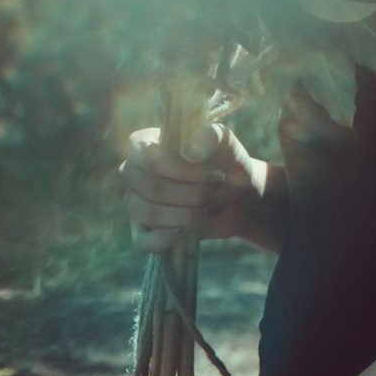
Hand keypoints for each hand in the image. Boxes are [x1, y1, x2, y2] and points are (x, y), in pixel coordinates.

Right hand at [120, 123, 260, 251]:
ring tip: (206, 207)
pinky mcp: (146, 229)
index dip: (175, 167)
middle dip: (188, 192)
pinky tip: (181, 234)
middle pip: (147, 186)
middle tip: (212, 190)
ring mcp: (137, 201)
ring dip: (184, 213)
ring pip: (146, 212)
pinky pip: (141, 240)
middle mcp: (135, 171)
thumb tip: (189, 150)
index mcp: (148, 143)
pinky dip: (161, 240)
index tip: (208, 172)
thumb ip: (210, 136)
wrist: (240, 196)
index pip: (143, 154)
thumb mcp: (226, 142)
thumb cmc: (228, 162)